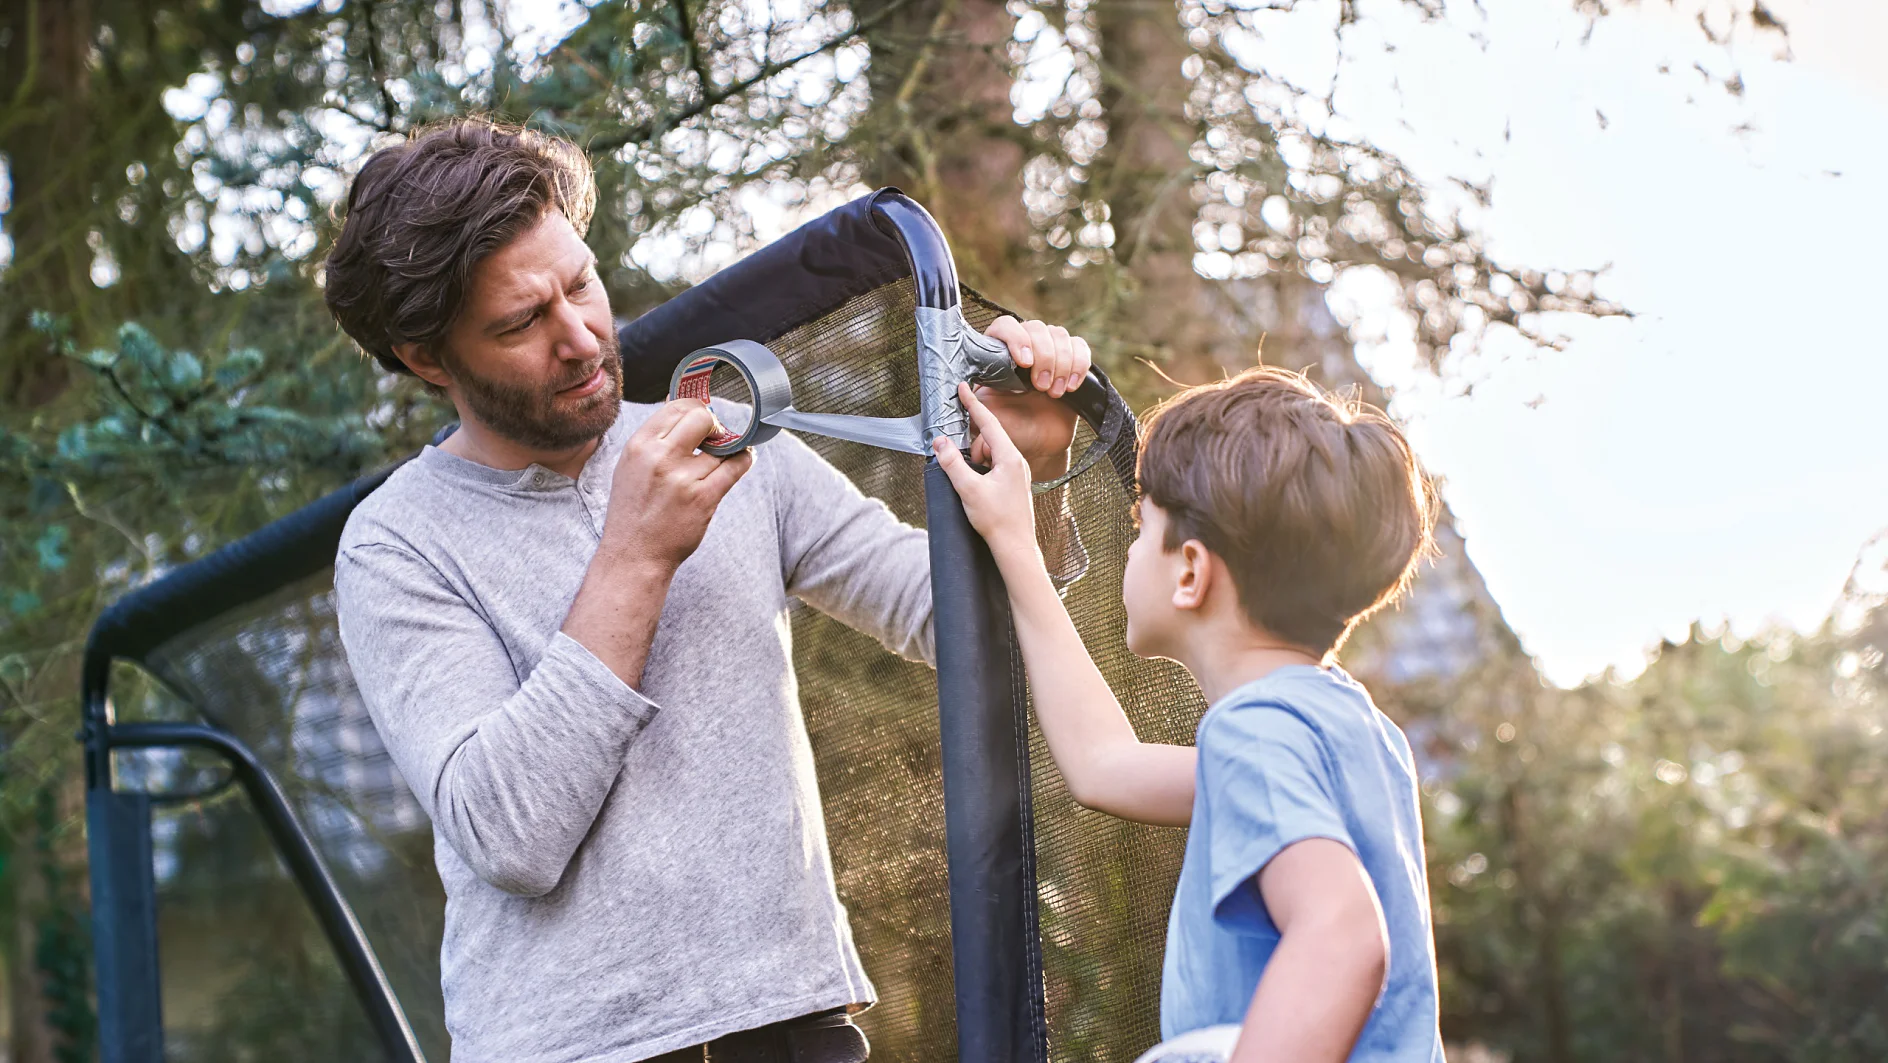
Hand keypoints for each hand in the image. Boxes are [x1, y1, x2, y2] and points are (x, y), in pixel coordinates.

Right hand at [602, 399, 754, 570]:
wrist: (634, 554)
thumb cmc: (634, 510)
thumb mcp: (631, 465)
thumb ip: (654, 437)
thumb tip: (678, 402)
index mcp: (639, 445)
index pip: (676, 406)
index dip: (696, 409)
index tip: (704, 420)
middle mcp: (659, 457)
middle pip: (702, 418)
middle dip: (714, 424)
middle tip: (716, 436)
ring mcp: (682, 478)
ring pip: (722, 444)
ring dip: (731, 446)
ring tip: (729, 452)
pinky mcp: (704, 498)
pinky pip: (735, 467)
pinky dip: (744, 459)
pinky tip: (743, 458)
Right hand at [932, 382, 1037, 563]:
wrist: (1014, 546)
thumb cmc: (997, 520)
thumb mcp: (968, 489)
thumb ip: (952, 463)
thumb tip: (939, 442)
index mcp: (1010, 457)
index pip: (988, 422)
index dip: (973, 404)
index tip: (963, 388)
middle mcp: (1017, 461)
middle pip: (987, 439)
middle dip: (971, 448)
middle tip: (965, 471)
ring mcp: (1016, 473)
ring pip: (990, 454)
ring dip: (976, 462)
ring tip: (974, 486)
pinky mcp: (1013, 484)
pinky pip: (994, 466)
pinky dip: (982, 470)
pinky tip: (978, 488)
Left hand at [979, 316, 1092, 478]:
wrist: (1037, 440)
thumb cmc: (1009, 426)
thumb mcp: (986, 416)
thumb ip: (974, 407)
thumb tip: (962, 397)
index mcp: (997, 353)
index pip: (1005, 326)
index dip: (1017, 338)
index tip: (1024, 363)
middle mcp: (1023, 345)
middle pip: (1036, 328)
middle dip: (1043, 356)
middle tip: (1041, 386)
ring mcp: (1048, 349)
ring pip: (1059, 334)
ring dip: (1062, 363)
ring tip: (1055, 393)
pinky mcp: (1071, 359)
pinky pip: (1080, 347)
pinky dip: (1079, 365)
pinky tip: (1071, 387)